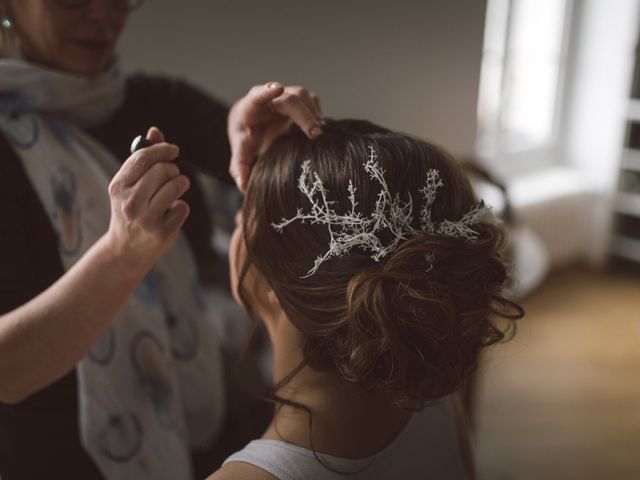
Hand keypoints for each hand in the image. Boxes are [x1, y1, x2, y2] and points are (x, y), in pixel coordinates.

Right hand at [105, 127, 189, 269]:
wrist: (126, 250)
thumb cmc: (131, 210)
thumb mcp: (129, 186)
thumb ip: (142, 158)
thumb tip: (155, 131)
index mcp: (118, 187)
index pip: (143, 158)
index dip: (162, 150)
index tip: (174, 150)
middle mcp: (129, 203)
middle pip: (162, 170)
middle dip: (173, 169)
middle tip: (174, 175)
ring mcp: (146, 219)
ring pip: (175, 186)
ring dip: (181, 184)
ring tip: (178, 188)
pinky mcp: (162, 232)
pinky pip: (183, 207)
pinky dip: (181, 207)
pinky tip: (171, 212)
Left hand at [228, 82, 323, 191]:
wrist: (253, 123)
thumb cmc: (246, 137)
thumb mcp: (240, 152)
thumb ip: (240, 167)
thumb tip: (243, 186)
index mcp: (251, 107)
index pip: (258, 95)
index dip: (267, 91)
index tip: (278, 88)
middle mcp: (270, 98)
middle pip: (289, 98)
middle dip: (303, 114)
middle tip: (315, 134)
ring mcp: (286, 96)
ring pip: (303, 96)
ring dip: (313, 114)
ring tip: (318, 134)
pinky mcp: (299, 99)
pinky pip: (311, 101)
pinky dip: (317, 114)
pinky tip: (318, 130)